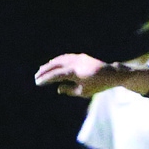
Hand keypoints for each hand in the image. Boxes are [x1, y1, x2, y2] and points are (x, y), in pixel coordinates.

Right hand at [34, 54, 148, 97]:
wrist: (112, 74)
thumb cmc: (98, 85)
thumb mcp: (84, 92)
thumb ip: (69, 90)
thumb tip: (57, 88)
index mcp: (74, 73)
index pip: (55, 75)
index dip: (46, 79)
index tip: (38, 83)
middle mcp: (74, 63)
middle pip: (54, 65)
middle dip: (44, 71)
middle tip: (37, 77)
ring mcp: (77, 58)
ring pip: (59, 60)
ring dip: (49, 65)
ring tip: (42, 70)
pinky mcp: (80, 56)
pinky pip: (65, 57)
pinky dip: (58, 61)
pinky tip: (53, 64)